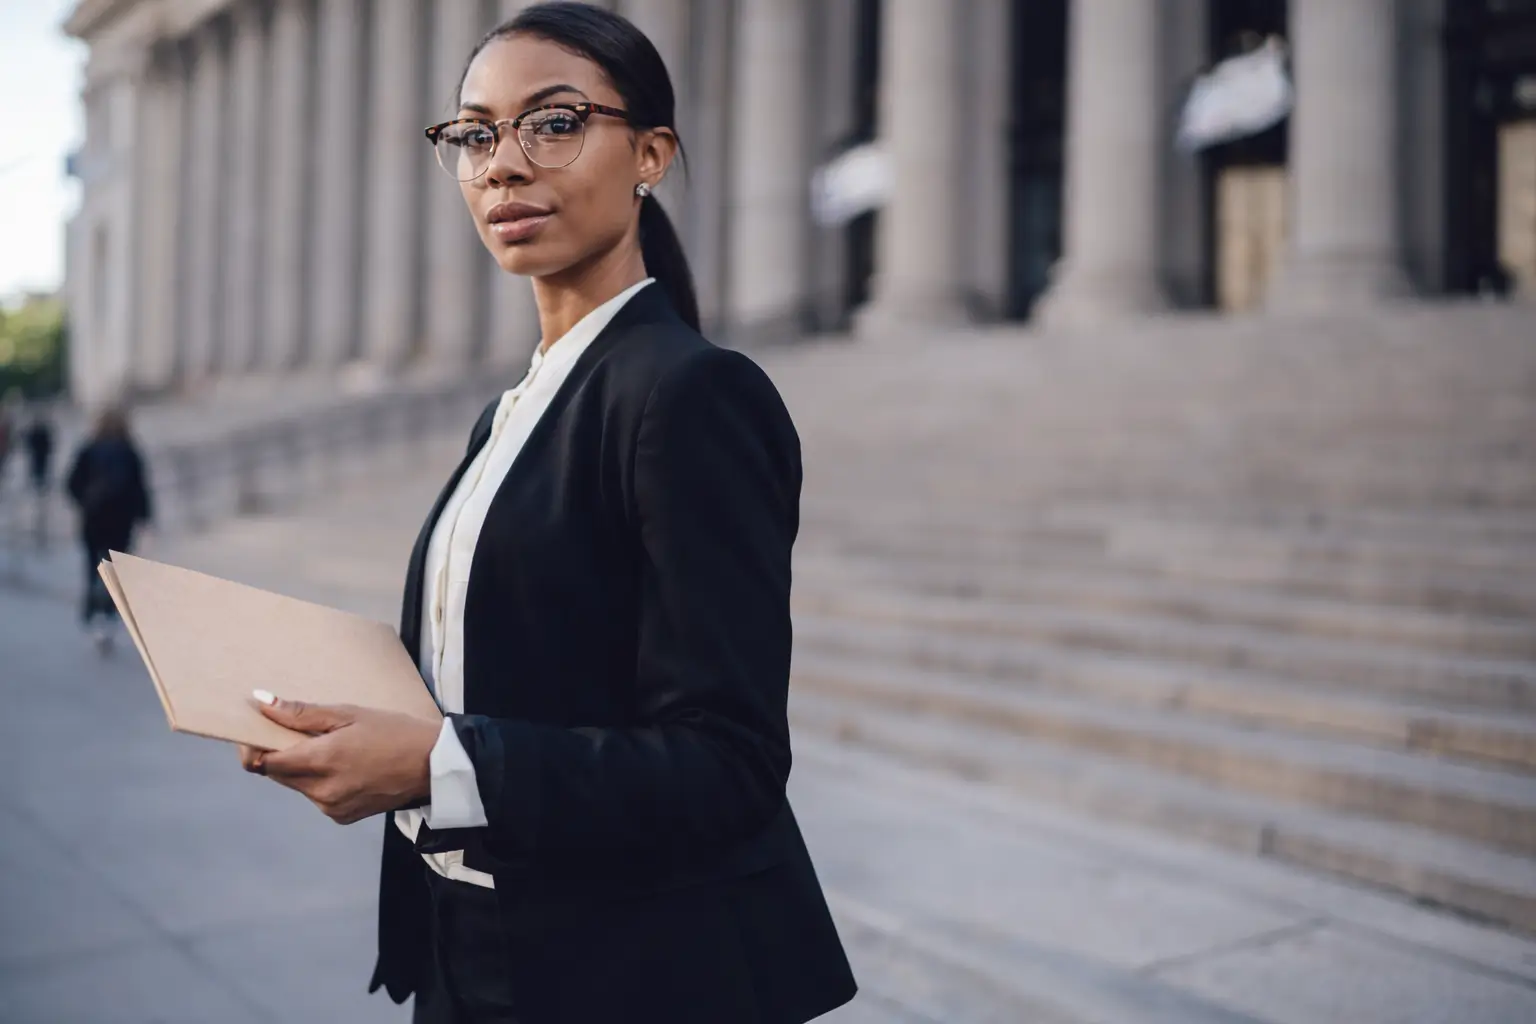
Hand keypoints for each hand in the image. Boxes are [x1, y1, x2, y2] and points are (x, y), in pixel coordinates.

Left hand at [237, 692, 439, 824]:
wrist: (434, 765)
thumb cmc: (395, 731)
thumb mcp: (350, 714)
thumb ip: (302, 713)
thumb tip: (262, 702)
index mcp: (322, 761)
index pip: (263, 762)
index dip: (253, 747)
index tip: (258, 732)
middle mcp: (321, 791)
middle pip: (277, 773)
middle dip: (281, 753)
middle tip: (304, 732)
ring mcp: (331, 807)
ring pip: (297, 785)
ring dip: (302, 767)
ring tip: (333, 747)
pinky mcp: (341, 817)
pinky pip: (316, 796)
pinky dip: (321, 780)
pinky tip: (347, 765)